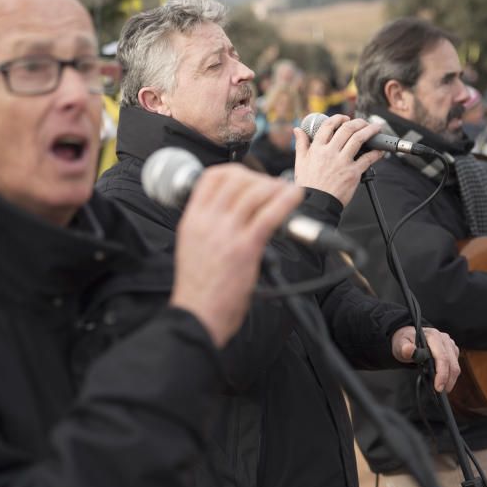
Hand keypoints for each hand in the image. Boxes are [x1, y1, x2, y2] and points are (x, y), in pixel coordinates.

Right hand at [170, 164, 302, 348]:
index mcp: (192, 219)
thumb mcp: (191, 246)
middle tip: (271, 188)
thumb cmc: (198, 288)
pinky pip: (270, 214)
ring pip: (255, 193)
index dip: (234, 172)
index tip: (249, 178)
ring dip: (275, 187)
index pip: (211, 177)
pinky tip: (295, 197)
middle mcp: (207, 221)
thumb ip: (207, 226)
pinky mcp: (246, 248)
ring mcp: (226, 232)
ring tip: (287, 191)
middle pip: (236, 179)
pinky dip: (286, 200)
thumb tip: (229, 212)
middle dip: (258, 178)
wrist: (197, 315)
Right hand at [292, 115, 385, 205]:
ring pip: (359, 139)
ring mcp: (342, 162)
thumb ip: (300, 144)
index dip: (339, 118)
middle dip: (358, 122)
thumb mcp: (299, 163)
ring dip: (370, 131)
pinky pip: (368, 158)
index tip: (345, 118)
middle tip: (363, 122)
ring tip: (376, 128)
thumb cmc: (308, 185)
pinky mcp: (353, 173)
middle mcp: (330, 152)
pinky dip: (376, 152)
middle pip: (347, 129)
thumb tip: (297, 130)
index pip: (329, 125)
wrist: (316, 203)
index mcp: (317, 149)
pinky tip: (380, 149)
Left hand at [391, 326, 460, 392]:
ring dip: (450, 379)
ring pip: (455, 365)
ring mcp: (450, 345)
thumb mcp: (400, 344)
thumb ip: (404, 348)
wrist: (408, 337)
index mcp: (433, 336)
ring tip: (440, 388)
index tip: (438, 387)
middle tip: (440, 392)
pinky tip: (442, 381)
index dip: (442, 374)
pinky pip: (455, 365)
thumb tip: (409, 349)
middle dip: (448, 380)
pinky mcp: (452, 351)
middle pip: (452, 363)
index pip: (442, 357)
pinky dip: (450, 375)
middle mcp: (444, 339)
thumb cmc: (405, 341)